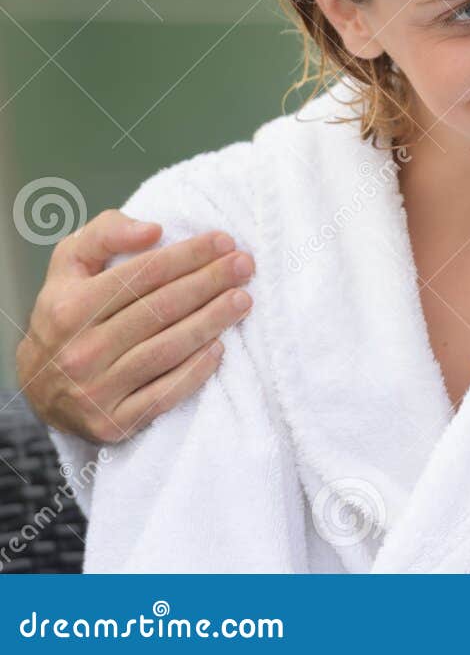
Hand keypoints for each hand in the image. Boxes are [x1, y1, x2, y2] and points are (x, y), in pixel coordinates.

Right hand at [14, 210, 253, 443]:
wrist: (39, 386)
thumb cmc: (67, 314)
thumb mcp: (70, 265)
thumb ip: (104, 234)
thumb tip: (153, 230)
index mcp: (69, 308)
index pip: (142, 275)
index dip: (188, 255)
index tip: (224, 240)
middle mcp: (80, 351)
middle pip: (160, 310)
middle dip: (209, 282)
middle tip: (245, 265)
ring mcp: (96, 391)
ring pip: (167, 350)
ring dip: (212, 321)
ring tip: (244, 299)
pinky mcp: (114, 424)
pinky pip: (165, 395)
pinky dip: (196, 371)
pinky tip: (221, 348)